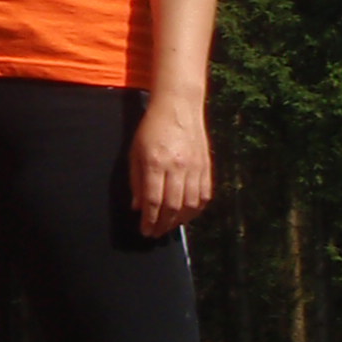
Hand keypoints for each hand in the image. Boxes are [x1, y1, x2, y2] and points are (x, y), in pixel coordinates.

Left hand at [131, 98, 213, 236]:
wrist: (178, 108)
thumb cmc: (151, 129)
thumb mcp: (135, 152)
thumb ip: (136, 181)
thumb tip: (138, 208)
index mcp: (156, 163)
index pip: (154, 200)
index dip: (149, 220)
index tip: (145, 231)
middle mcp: (178, 167)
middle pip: (173, 206)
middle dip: (163, 224)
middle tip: (155, 233)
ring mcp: (195, 167)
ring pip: (190, 204)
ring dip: (180, 221)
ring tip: (169, 226)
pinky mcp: (206, 167)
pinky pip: (204, 195)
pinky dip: (196, 209)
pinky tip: (187, 214)